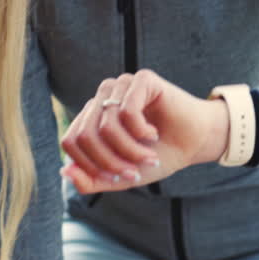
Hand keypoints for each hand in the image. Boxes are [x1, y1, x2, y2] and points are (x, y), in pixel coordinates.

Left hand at [59, 68, 229, 193]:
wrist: (195, 143)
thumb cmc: (158, 156)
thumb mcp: (121, 176)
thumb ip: (91, 179)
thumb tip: (64, 171)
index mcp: (92, 117)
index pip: (71, 141)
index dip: (90, 166)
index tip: (118, 178)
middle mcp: (102, 98)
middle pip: (86, 135)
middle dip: (110, 162)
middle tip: (134, 173)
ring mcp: (120, 85)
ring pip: (106, 125)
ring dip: (129, 150)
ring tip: (148, 156)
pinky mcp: (141, 79)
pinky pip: (126, 110)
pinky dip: (140, 132)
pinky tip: (153, 134)